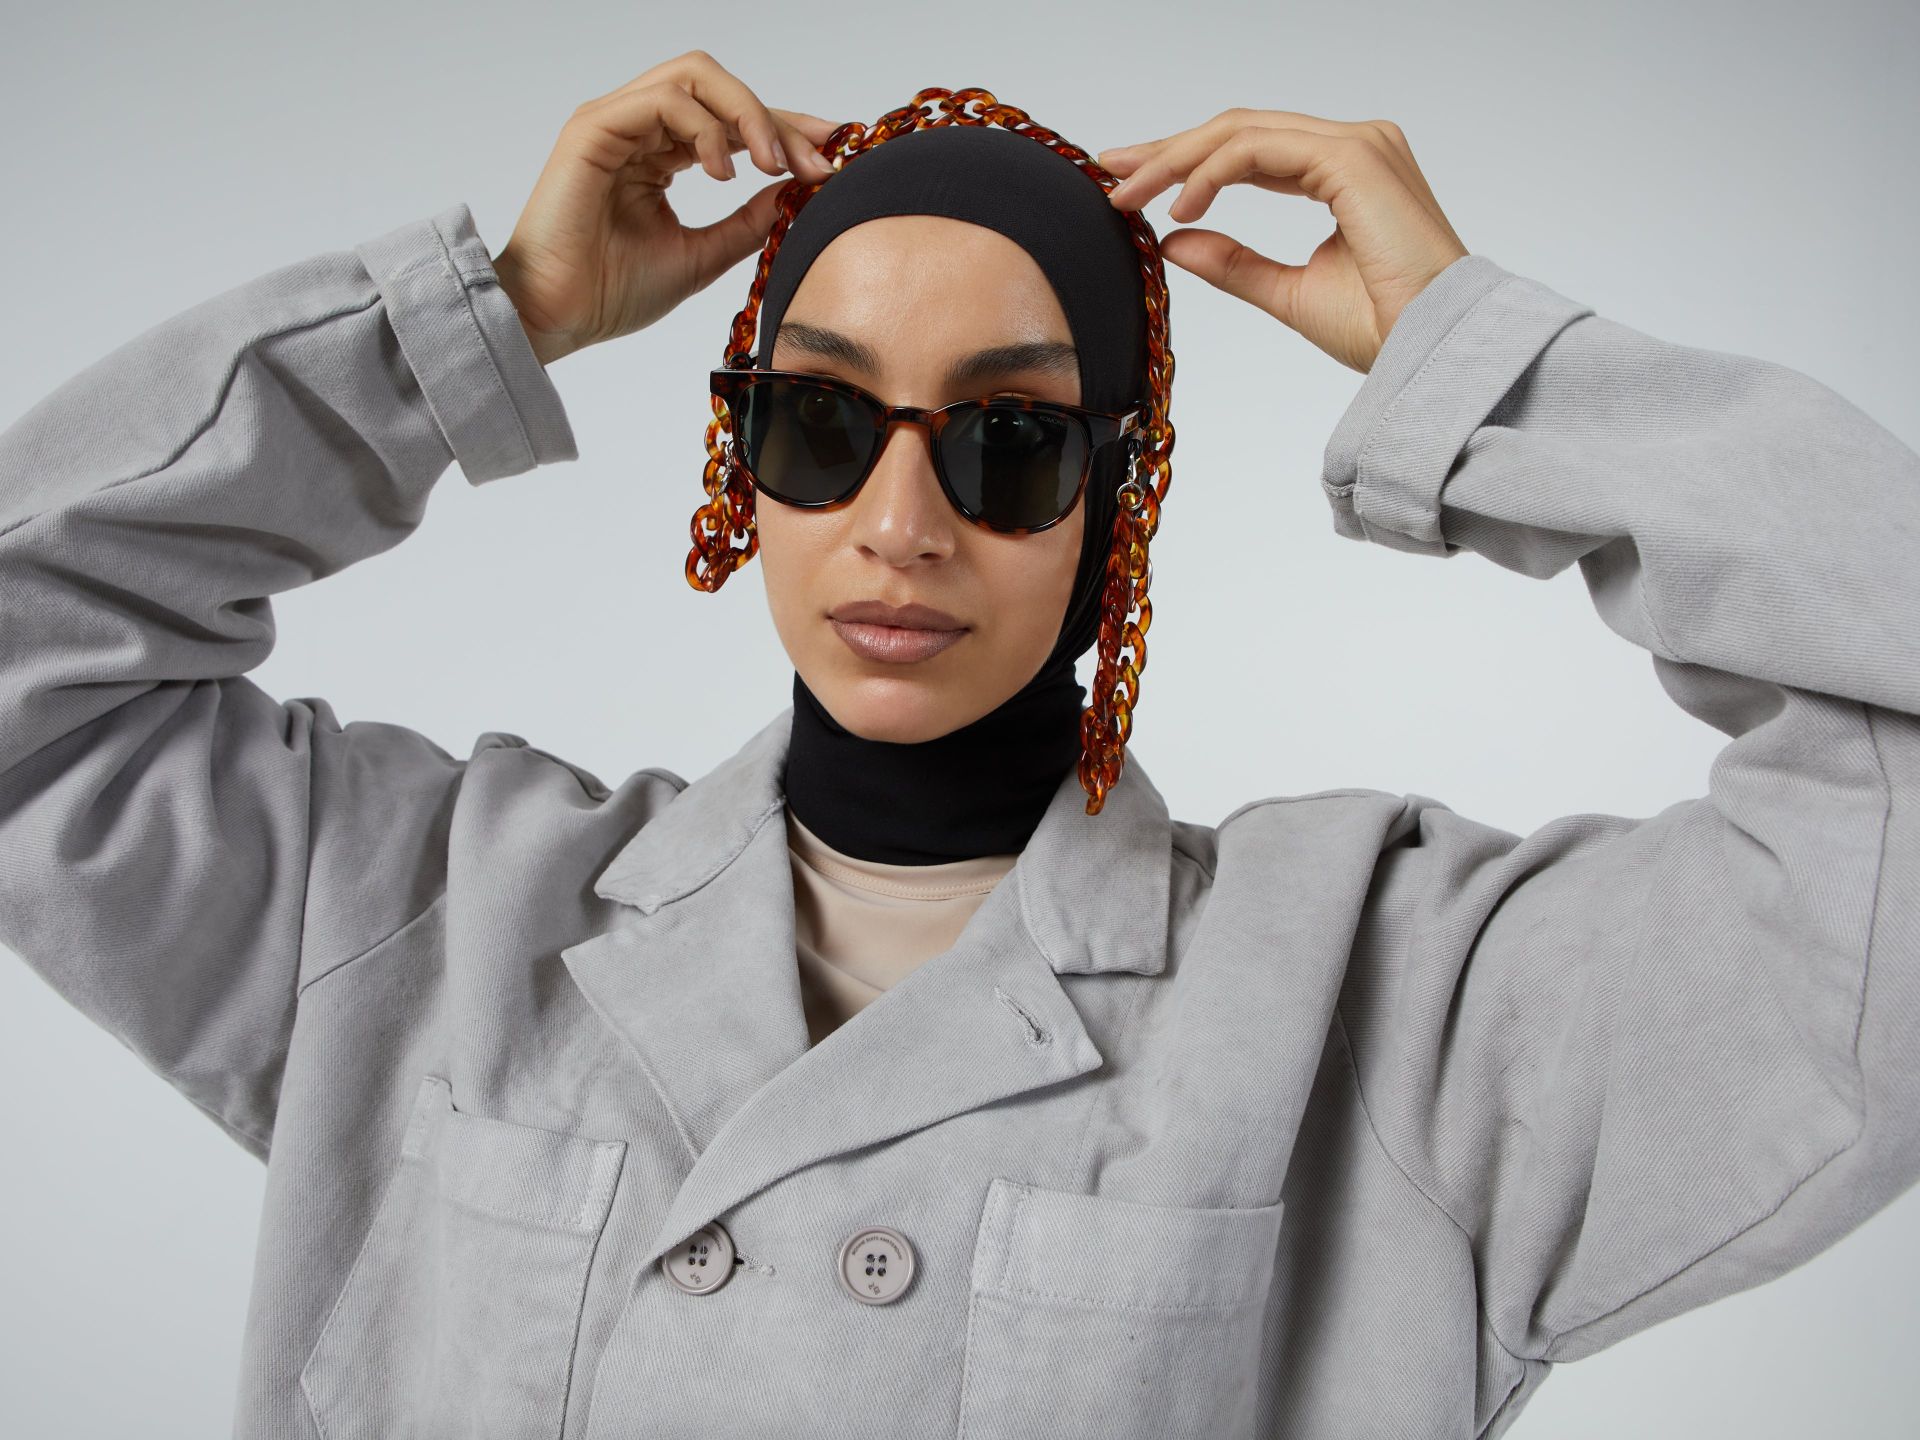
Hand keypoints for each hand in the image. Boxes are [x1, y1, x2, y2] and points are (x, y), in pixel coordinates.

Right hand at [490, 51, 842, 365]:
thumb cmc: (609, 293)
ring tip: (771, 166)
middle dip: (776, 118)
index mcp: (658, 153)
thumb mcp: (703, 256)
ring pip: (695, 78)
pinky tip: (724, 174)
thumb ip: (748, 222)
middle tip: (814, 162)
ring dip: (747, 116)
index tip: (832, 154)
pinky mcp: (593, 128)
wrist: (556, 318)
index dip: (785, 129)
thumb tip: (797, 194)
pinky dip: (704, 129)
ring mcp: (614, 122)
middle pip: (719, 87)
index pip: (730, 120)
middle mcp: (636, 128)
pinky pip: (662, 99)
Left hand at [1097, 110, 1468, 373]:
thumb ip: (1233, 262)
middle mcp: (1354, 146)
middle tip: (1112, 173)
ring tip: (1132, 196)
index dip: (1187, 161)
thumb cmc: (1385, 329)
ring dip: (1178, 160)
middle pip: (1239, 130)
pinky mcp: (1353, 157)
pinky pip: (1258, 149)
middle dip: (1169, 151)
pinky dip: (1210, 172)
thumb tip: (1174, 242)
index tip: (1133, 184)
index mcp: (1346, 171)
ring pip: (1242, 131)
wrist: (1432, 351)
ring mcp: (1357, 144)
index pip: (1250, 149)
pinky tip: (1180, 205)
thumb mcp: (1287, 292)